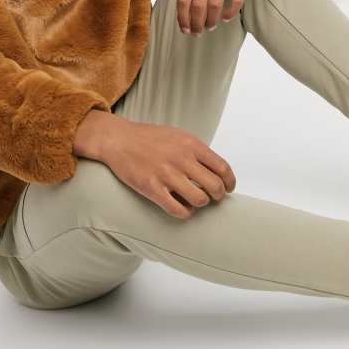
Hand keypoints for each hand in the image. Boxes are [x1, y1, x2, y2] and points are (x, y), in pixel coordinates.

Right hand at [102, 117, 235, 218]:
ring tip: (194, 200)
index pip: (222, 168)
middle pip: (215, 186)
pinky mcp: (151, 188)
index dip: (229, 182)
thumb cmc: (148, 138)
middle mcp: (181, 159)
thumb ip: (197, 150)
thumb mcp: (177, 135)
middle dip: (218, 196)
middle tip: (212, 197)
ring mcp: (166, 174)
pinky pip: (178, 210)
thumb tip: (216, 170)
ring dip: (201, 203)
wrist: (118, 139)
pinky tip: (182, 208)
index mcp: (190, 144)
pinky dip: (185, 212)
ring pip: (200, 200)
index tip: (228, 188)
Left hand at [177, 0, 256, 35]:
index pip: (183, 0)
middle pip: (198, 5)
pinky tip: (225, 18)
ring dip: (211, 21)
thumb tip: (183, 19)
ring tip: (210, 26)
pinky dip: (229, 13)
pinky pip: (236, 1)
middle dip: (196, 23)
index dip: (183, 19)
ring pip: (215, 5)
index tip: (185, 30)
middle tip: (198, 32)